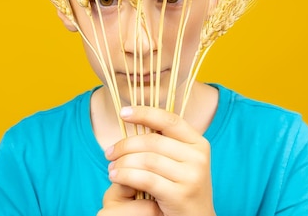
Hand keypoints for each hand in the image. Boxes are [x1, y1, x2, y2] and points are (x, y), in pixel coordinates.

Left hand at [101, 106, 215, 215]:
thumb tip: (137, 118)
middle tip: (109, 153)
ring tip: (111, 168)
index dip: (145, 113)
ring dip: (123, 162)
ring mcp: (192, 176)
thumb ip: (166, 142)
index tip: (123, 113)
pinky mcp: (180, 194)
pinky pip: (146, 179)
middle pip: (153, 141)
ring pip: (147, 160)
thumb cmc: (182, 187)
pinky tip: (116, 177)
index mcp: (198, 143)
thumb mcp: (181, 161)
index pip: (169, 120)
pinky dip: (126, 176)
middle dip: (125, 145)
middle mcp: (198, 157)